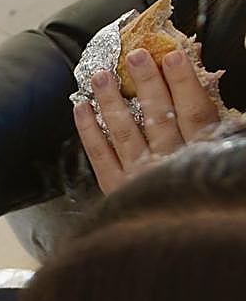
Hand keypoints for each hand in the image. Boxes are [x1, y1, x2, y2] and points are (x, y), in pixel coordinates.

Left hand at [75, 49, 220, 192]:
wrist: (178, 244)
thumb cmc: (202, 194)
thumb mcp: (221, 155)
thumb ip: (218, 130)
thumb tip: (217, 101)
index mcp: (201, 152)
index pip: (195, 111)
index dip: (184, 83)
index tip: (173, 56)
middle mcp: (169, 162)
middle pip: (157, 116)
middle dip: (146, 84)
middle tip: (133, 56)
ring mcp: (139, 175)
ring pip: (125, 132)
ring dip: (111, 101)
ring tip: (100, 75)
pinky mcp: (117, 188)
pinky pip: (100, 156)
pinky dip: (88, 131)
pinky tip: (79, 107)